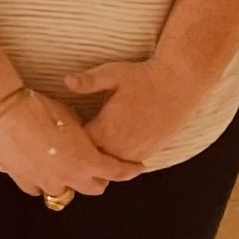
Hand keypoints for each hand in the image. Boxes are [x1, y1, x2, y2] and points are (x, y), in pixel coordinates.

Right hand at [0, 87, 140, 199]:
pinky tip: (40, 166)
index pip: (116, 172)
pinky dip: (43, 180)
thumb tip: (85, 141)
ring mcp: (46, 182)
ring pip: (65, 192)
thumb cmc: (40, 108)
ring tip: (63, 165)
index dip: (129, 170)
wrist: (6, 111)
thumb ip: (84, 136)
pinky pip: (39, 189)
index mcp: (86, 160)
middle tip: (96, 166)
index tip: (135, 168)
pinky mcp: (25, 181)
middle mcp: (69, 176)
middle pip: (94, 188)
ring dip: (68, 180)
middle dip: (98, 179)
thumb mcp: (71, 117)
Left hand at [64, 54, 210, 165]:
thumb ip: (88, 81)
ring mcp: (135, 153)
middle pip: (89, 159)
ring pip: (107, 164)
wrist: (180, 84)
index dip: (65, 138)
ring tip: (87, 140)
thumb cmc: (143, 77)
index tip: (59, 127)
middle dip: (79, 150)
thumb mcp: (112, 73)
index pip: (75, 146)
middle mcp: (120, 147)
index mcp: (107, 130)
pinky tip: (107, 142)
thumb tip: (66, 81)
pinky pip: (123, 163)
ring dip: (97, 154)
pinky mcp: (147, 153)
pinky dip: (114, 156)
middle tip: (68, 137)